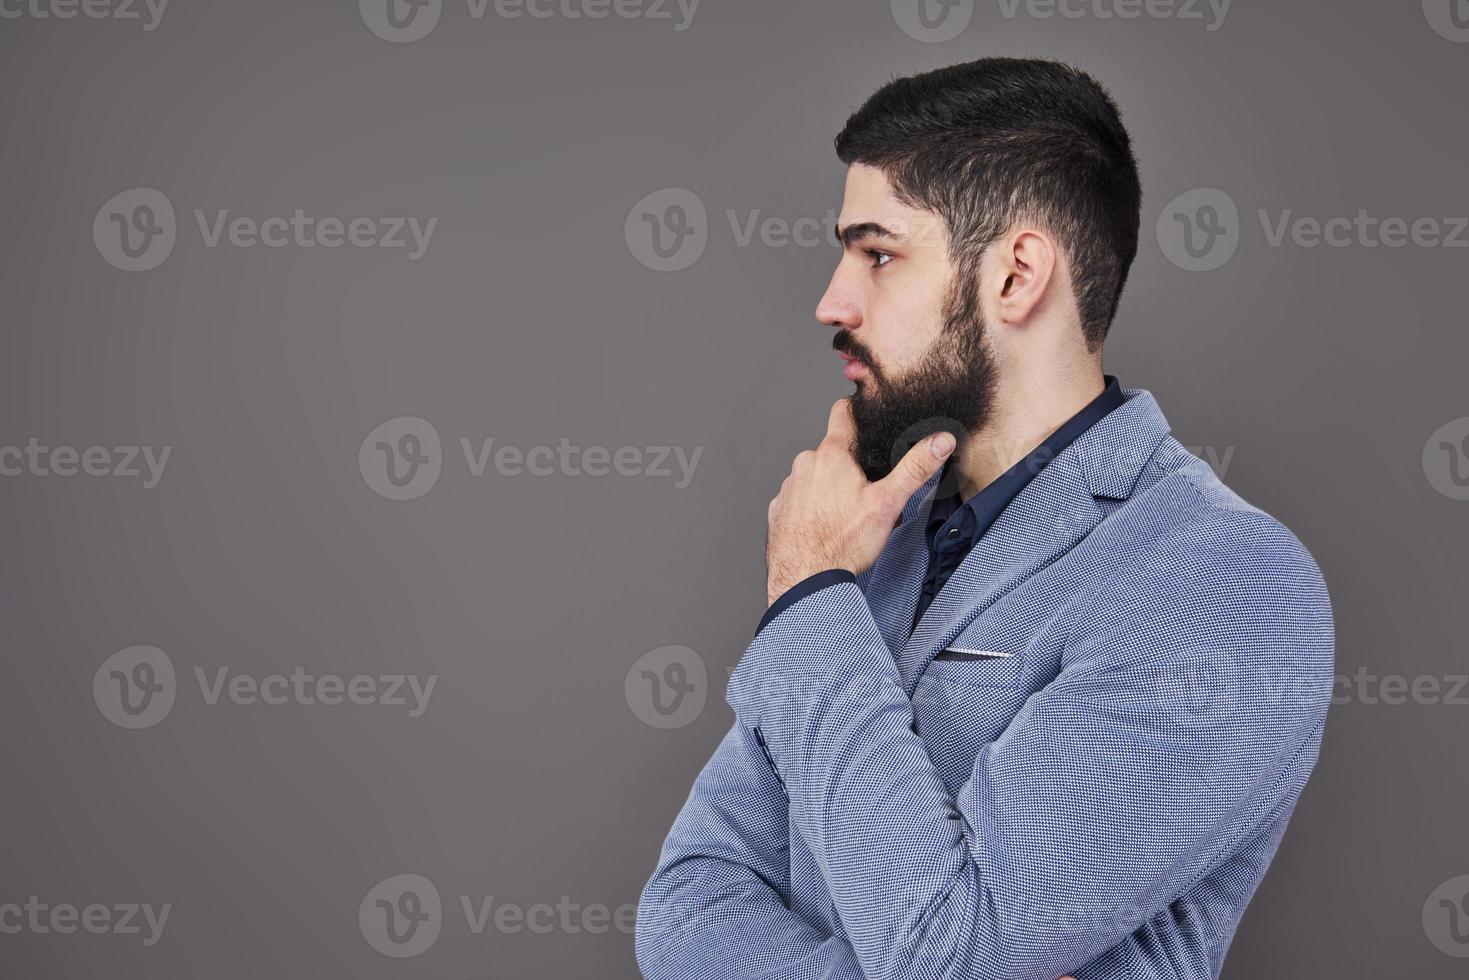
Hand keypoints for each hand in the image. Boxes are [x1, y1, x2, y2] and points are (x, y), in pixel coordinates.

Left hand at [765, 398, 955, 604]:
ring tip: (845, 514)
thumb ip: (915, 468)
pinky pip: (798, 499)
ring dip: (828, 487)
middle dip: (849, 465)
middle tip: (867, 491)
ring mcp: (788, 487)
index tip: (865, 413)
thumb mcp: (888, 502)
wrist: (804, 580)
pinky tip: (824, 526)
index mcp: (832, 455)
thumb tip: (940, 441)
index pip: (842, 413)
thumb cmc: (843, 543)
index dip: (856, 409)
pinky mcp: (778, 509)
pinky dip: (811, 507)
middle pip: (831, 451)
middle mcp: (804, 464)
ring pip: (814, 476)